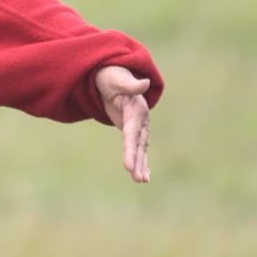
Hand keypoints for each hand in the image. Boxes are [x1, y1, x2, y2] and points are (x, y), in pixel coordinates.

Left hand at [95, 65, 151, 183]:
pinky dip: (140, 161)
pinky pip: (137, 147)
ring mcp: (138, 125)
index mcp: (137, 109)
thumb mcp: (119, 79)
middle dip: (138, 161)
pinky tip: (142, 176)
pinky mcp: (133, 129)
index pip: (133, 133)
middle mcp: (141, 119)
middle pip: (139, 143)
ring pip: (140, 148)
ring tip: (141, 181)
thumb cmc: (113, 76)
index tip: (128, 165)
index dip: (131, 149)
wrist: (112, 75)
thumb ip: (131, 84)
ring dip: (141, 164)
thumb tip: (144, 82)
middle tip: (138, 179)